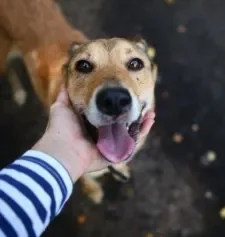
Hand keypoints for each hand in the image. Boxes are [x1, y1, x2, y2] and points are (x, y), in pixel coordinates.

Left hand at [33, 87, 154, 181]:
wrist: (64, 149)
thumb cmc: (62, 128)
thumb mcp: (61, 107)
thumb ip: (65, 96)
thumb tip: (65, 83)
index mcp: (92, 126)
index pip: (110, 115)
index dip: (119, 107)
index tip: (127, 96)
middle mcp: (103, 136)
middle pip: (123, 124)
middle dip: (134, 115)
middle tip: (142, 104)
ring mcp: (111, 145)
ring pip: (130, 133)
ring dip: (141, 122)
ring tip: (150, 112)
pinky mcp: (117, 153)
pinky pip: (133, 143)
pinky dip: (142, 132)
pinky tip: (149, 121)